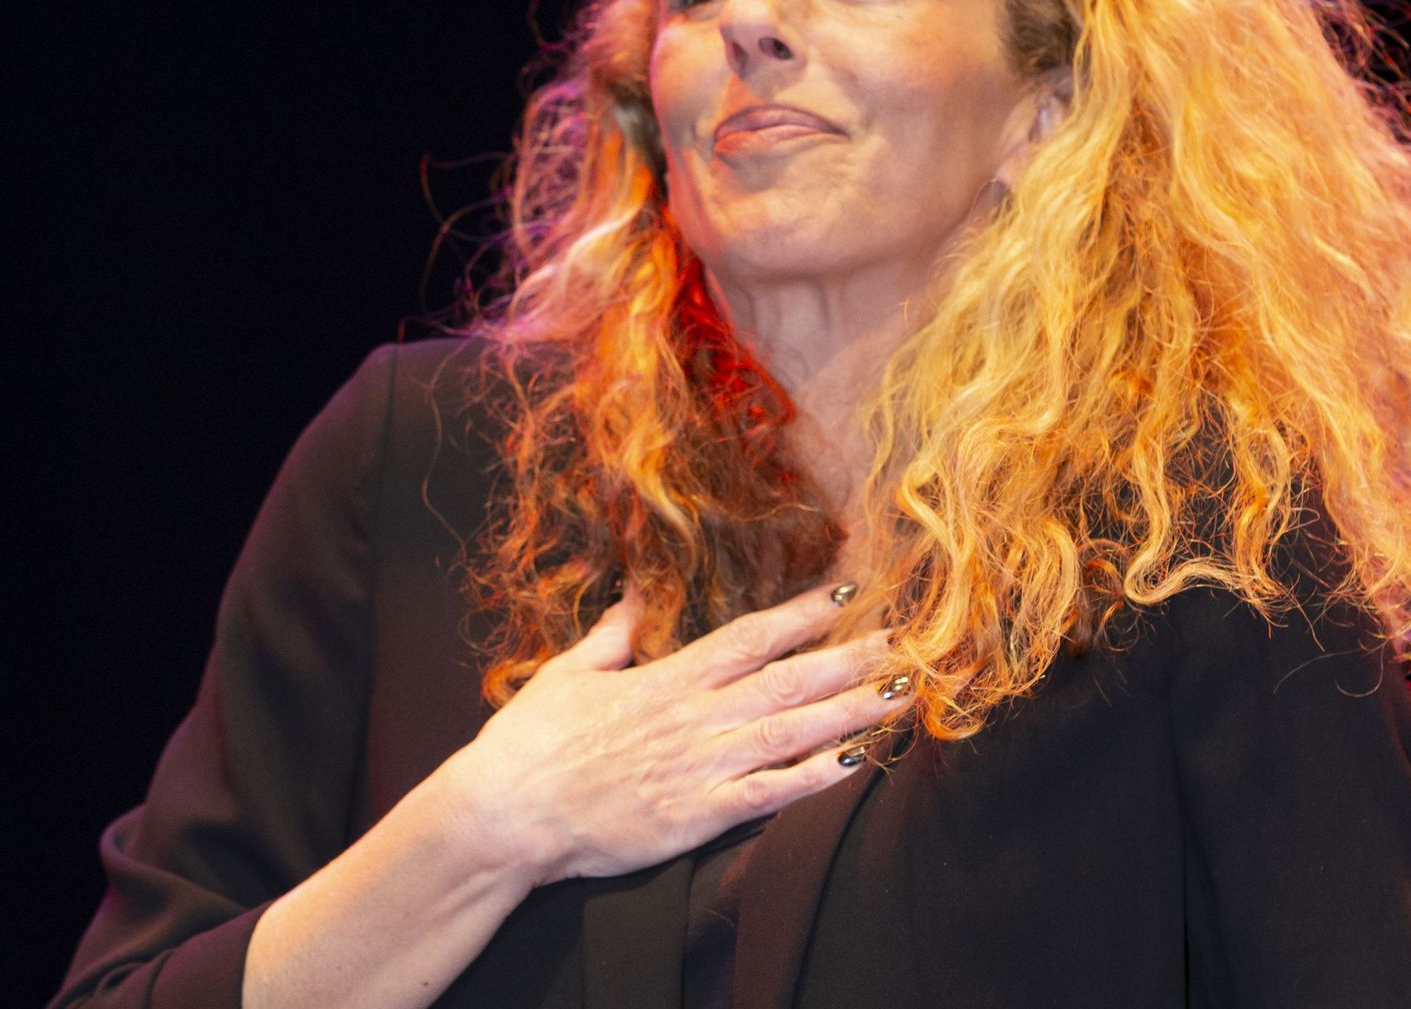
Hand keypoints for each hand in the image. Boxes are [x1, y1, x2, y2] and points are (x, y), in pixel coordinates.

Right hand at [439, 581, 910, 887]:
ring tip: (898, 696)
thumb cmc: (530, 743)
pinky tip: (856, 763)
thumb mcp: (567, 673)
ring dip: (850, 711)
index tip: (845, 597)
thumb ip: (610, 636)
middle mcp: (695, 716)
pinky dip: (816, 777)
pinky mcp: (697, 814)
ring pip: (791, 730)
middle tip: (902, 643)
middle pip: (788, 679)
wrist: (509, 810)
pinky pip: (770, 793)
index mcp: (666, 679)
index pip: (749, 638)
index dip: (801, 617)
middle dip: (849, 660)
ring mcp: (700, 765)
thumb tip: (631, 598)